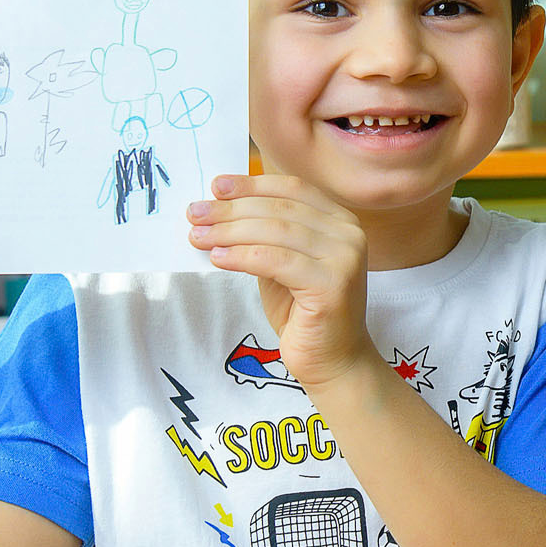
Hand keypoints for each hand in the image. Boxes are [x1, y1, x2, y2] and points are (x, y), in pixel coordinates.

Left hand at [188, 173, 375, 392]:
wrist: (334, 361)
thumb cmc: (305, 313)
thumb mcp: (282, 263)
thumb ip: (265, 235)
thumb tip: (219, 209)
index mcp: (341, 221)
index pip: (292, 190)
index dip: (252, 185)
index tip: (216, 187)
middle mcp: (349, 234)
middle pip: (280, 208)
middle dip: (232, 209)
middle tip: (196, 214)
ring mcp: (344, 259)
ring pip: (276, 232)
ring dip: (230, 232)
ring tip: (198, 236)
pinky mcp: (332, 285)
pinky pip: (276, 261)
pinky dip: (242, 256)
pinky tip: (218, 258)